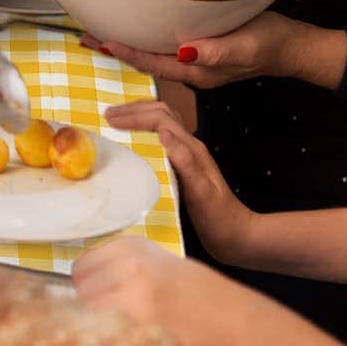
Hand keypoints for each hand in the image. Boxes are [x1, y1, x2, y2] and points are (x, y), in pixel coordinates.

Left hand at [72, 238, 236, 345]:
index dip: (88, 290)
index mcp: (130, 246)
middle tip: (110, 324)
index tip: (100, 305)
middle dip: (89, 309)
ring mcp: (132, 289)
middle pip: (80, 290)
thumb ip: (120, 271)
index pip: (81, 268)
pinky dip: (106, 339)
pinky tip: (125, 343)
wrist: (231, 320)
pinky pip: (102, 330)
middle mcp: (128, 262)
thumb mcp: (156, 266)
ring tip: (119, 335)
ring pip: (87, 311)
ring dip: (94, 326)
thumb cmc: (196, 298)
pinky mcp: (139, 318)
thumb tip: (82, 289)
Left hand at [86, 10, 325, 90]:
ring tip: (101, 35)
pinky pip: (169, 49)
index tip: (103, 41)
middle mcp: (193, 70)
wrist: (295, 48)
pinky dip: (149, 40)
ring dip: (129, 45)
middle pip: (148, 61)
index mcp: (199, 71)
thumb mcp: (246, 45)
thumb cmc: (272, 42)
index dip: (128, 52)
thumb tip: (185, 52)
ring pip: (156, 55)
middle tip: (86, 38)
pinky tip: (139, 31)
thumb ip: (217, 52)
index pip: (155, 62)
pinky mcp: (204, 53)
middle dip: (117, 50)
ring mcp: (198, 63)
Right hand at [103, 99, 256, 263]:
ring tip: (117, 119)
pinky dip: (144, 130)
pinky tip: (134, 139)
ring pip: (162, 121)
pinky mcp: (184, 165)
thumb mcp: (202, 194)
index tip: (111, 121)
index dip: (134, 117)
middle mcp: (190, 146)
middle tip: (108, 114)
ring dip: (139, 115)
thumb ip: (185, 163)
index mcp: (192, 149)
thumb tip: (163, 134)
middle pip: (161, 112)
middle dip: (133, 110)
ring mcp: (188, 154)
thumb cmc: (220, 219)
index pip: (160, 120)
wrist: (238, 235)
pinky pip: (161, 136)